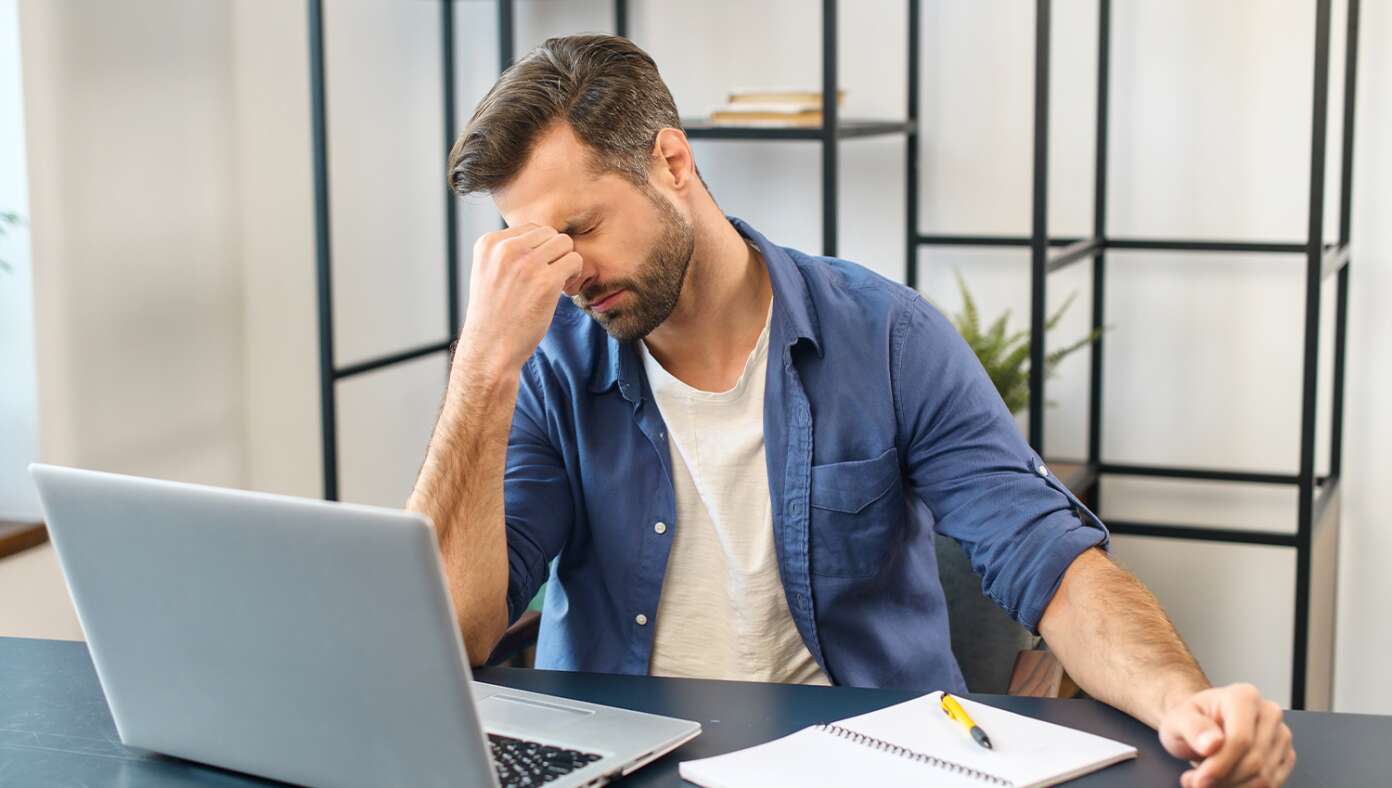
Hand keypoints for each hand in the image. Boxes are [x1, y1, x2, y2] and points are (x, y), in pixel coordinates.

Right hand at [458, 223, 584, 375]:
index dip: (539, 250)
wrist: (490, 349)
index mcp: (488, 243)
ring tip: (555, 284)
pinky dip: (574, 275)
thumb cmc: (493, 316)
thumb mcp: (488, 273)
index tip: (534, 272)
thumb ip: (507, 252)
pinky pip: (575, 261)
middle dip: (554, 254)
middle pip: (549, 233)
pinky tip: (562, 291)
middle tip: (549, 278)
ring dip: (565, 262)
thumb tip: (542, 237)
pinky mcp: (547, 281)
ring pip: (565, 244)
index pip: (530, 229)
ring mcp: (527, 264)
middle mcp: (506, 249)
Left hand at [1159, 683, 1293, 786]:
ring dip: (1233, 787)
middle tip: (1197, 783)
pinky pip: (1271, 785)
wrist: (1202, 725)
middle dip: (1223, 780)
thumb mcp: (1178, 719)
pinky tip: (1223, 784)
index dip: (1219, 765)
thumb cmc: (1191, 720)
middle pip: (1254, 762)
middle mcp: (1269, 713)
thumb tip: (1212, 744)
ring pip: (1264, 778)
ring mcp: (1281, 735)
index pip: (1240, 739)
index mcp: (1244, 696)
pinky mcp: (1286, 756)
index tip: (1199, 780)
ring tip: (1206, 782)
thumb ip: (1192, 728)